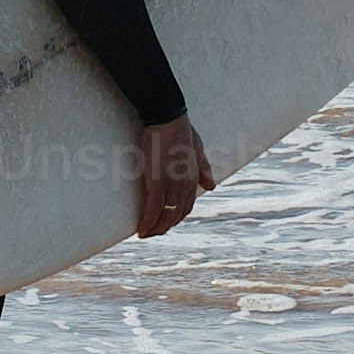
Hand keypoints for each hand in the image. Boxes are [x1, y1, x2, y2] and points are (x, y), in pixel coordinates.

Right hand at [133, 114, 211, 241]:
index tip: (166, 223)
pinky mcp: (157, 182)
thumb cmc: (181, 130)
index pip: (186, 206)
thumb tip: (212, 186)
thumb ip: (204, 169)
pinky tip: (141, 229)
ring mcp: (171, 184)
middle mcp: (185, 186)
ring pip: (165, 215)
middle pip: (176, 215)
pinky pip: (153, 208)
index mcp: (193, 179)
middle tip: (152, 233)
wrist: (168, 118)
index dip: (176, 217)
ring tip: (144, 234)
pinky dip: (147, 221)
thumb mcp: (198, 151)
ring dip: (154, 228)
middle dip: (164, 227)